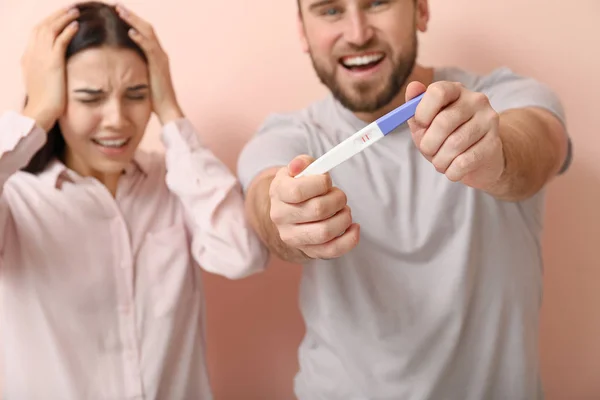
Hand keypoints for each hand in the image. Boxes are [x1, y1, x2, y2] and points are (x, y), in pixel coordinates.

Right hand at [21, 6, 79, 130]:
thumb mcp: (43, 81)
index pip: (38, 32)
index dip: (51, 21)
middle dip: (58, 14)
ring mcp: (40, 56)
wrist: (40, 112)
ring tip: (76, 10)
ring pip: (51, 29)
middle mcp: (32, 53)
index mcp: (28, 56)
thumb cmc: (45, 102)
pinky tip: (77, 25)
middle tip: (72, 7)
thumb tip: (57, 67)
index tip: (63, 16)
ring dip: (64, 17)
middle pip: (43, 25)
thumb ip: (47, 70)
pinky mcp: (52, 63)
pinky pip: (59, 41)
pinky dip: (67, 30)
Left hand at [116, 4, 182, 124]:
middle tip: (117, 6)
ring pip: (148, 33)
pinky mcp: (159, 66)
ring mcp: (161, 58)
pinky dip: (140, 39)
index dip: (131, 20)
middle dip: (131, 16)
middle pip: (146, 27)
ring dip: (133, 21)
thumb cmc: (153, 97)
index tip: (118, 12)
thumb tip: (120, 63)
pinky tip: (130, 32)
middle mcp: (160, 53)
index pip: (144, 32)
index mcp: (156, 55)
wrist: (167, 108)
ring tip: (120, 12)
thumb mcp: (142, 77)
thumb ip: (135, 67)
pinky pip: (150, 49)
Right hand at [269, 155, 359, 259]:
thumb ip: (302, 163)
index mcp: (278, 193)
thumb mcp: (298, 170)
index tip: (326, 181)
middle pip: (317, 210)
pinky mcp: (308, 251)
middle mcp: (281, 218)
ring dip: (344, 218)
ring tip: (344, 210)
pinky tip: (354, 227)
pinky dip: (350, 239)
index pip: (298, 191)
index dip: (320, 183)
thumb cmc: (297, 186)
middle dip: (338, 199)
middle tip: (339, 196)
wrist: (289, 211)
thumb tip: (299, 166)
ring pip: (325, 232)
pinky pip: (332, 250)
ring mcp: (293, 237)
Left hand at [405, 81, 504, 189]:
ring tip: (441, 162)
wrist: (479, 159)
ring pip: (454, 144)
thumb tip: (412, 87)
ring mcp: (488, 121)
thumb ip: (414, 108)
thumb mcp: (426, 124)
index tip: (420, 125)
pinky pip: (464, 161)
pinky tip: (452, 170)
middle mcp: (476, 101)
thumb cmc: (446, 138)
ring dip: (440, 160)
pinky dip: (452, 171)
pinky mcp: (494, 144)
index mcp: (456, 91)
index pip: (438, 92)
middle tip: (428, 150)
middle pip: (443, 122)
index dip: (422, 112)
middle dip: (428, 144)